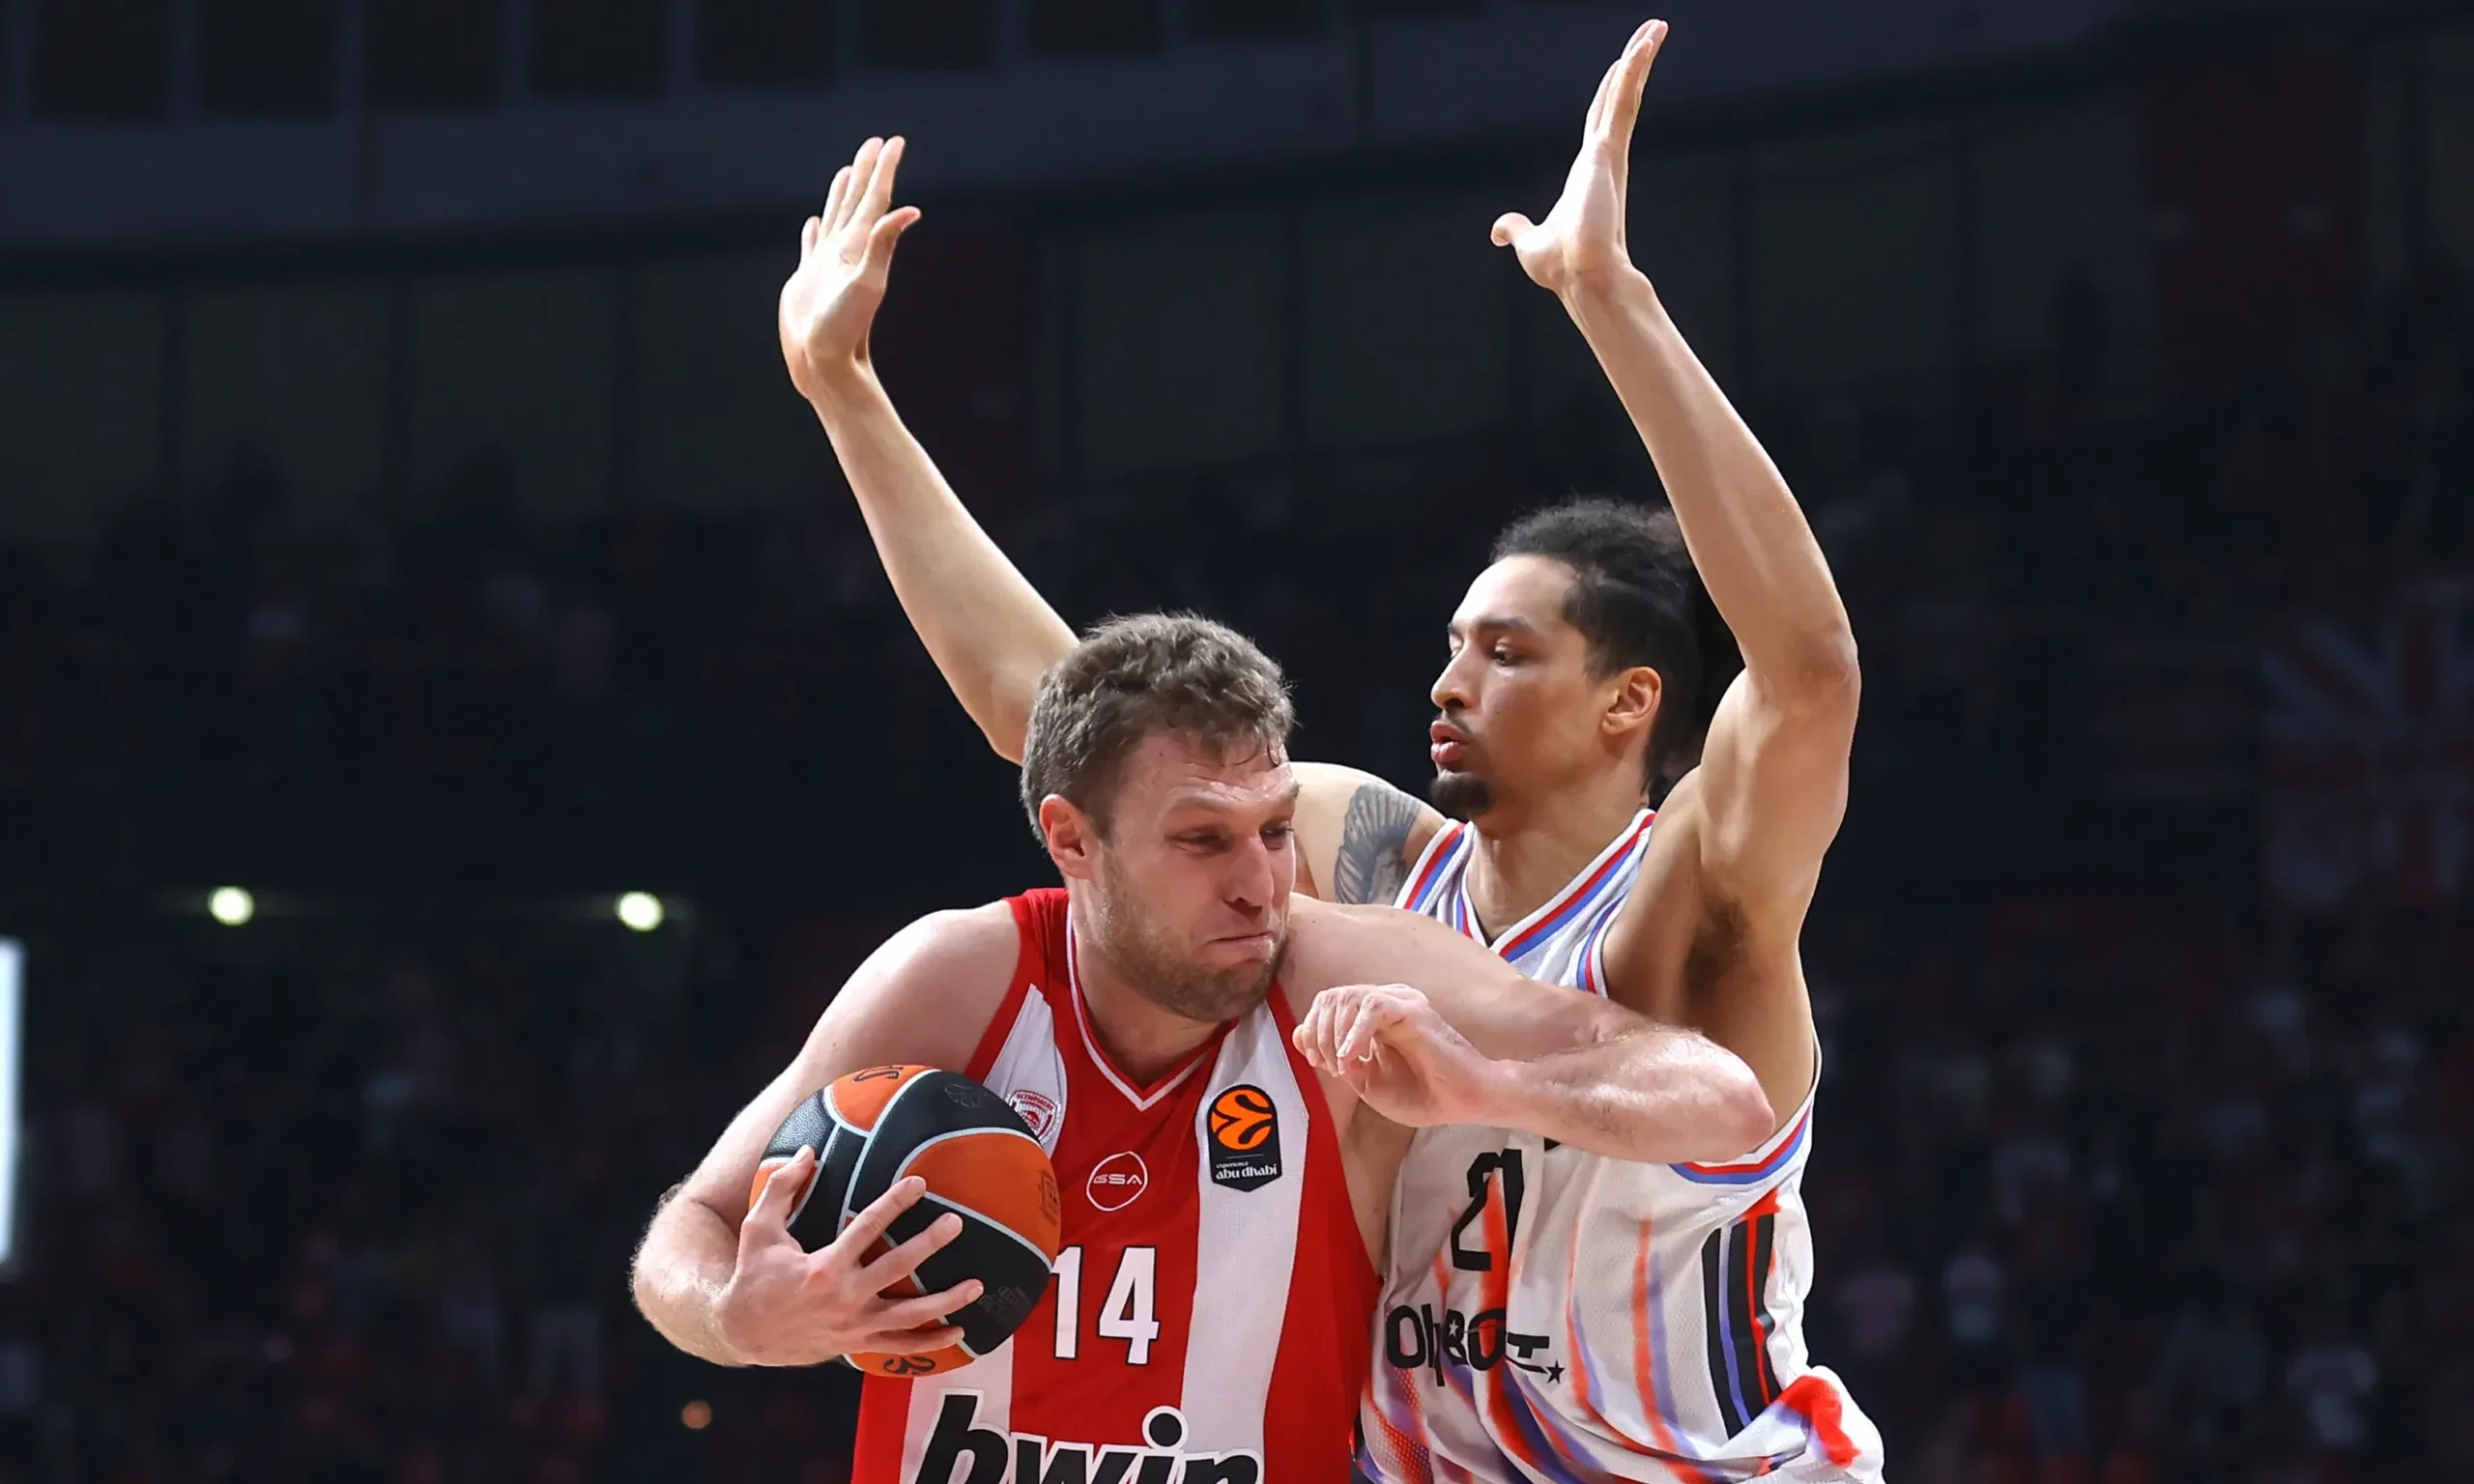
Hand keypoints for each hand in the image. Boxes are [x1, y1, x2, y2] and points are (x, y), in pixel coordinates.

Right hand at [713, 1149, 980, 1366]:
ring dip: (946, 1300)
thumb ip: (783, 1187)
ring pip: (910, 1315)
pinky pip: (900, 1346)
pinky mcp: (856, 1344)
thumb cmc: (752, 1276)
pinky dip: (930, 1342)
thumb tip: (810, 1150)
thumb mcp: (758, 1228)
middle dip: (930, 1243)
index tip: (919, 1182)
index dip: (895, 1202)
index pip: (868, 1227)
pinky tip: (959, 1331)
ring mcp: (854, 1325)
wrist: (742, 1333)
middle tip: (956, 1223)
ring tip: (978, 1285)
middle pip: (898, 1267)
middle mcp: (845, 1298)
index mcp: (824, 1268)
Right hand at [780, 136, 922, 403]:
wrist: (822, 365)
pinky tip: (814, 223)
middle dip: (867, 171)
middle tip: (875, 142)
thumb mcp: (867, 284)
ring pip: (836, 219)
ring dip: (842, 194)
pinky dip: (814, 231)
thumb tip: (911, 211)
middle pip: (858, 202)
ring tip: (847, 171)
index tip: (894, 142)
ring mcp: (827, 266)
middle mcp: (846, 253)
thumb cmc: (843, 330)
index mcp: (859, 248)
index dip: (884, 170)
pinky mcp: (808, 282)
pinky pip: (812, 246)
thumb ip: (882, 245)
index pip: (876, 200)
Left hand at [1293, 984, 1498, 1128]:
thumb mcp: (1366, 1082)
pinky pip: (1372, 1006)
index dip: (1313, 1030)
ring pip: (1347, 997)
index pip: (1328, 1003)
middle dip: (1319, 1033)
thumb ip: (1336, 1058)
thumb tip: (1301, 1036)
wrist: (1463, 1102)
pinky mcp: (1413, 1010)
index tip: (1319, 1062)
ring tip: (1343, 1064)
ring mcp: (1400, 1002)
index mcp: (1373, 1017)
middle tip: (1330, 1065)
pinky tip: (1353, 1057)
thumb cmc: (1423, 1093)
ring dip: (1334, 1035)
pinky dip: (1354, 1032)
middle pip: (1332, 997)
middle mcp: (1386, 1002)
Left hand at [1490, 19, 1666, 296]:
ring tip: (1656, 27)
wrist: (1582, 279)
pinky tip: (1643, 47)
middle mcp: (1603, 159)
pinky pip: (1622, 102)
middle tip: (1650, 34)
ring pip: (1625, 94)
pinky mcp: (1609, 152)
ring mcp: (1609, 153)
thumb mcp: (1529, 243)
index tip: (1619, 66)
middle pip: (1617, 99)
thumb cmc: (1562, 267)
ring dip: (1639, 58)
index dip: (1608, 93)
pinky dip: (1633, 73)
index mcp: (1588, 173)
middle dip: (1632, 64)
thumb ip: (1517, 229)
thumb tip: (1498, 230)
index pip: (1598, 121)